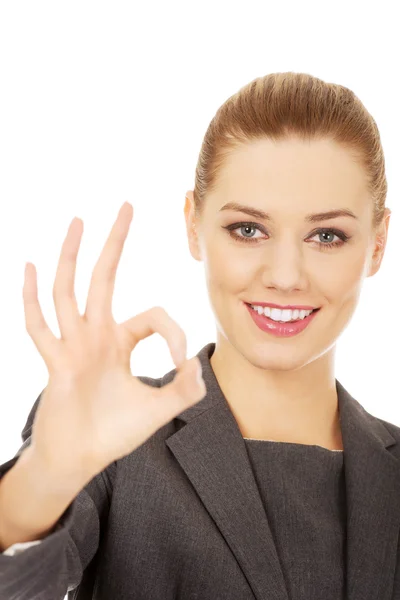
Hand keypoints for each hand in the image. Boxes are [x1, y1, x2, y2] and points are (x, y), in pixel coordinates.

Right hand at [22, 202, 205, 478]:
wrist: (78, 461)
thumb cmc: (113, 434)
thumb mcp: (157, 412)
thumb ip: (184, 391)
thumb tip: (196, 363)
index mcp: (120, 342)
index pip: (152, 316)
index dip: (173, 332)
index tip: (181, 363)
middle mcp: (95, 336)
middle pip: (105, 278)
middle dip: (115, 243)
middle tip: (126, 205)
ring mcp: (72, 346)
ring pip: (69, 292)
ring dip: (73, 257)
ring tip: (79, 221)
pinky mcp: (55, 364)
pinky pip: (40, 327)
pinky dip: (32, 299)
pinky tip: (29, 267)